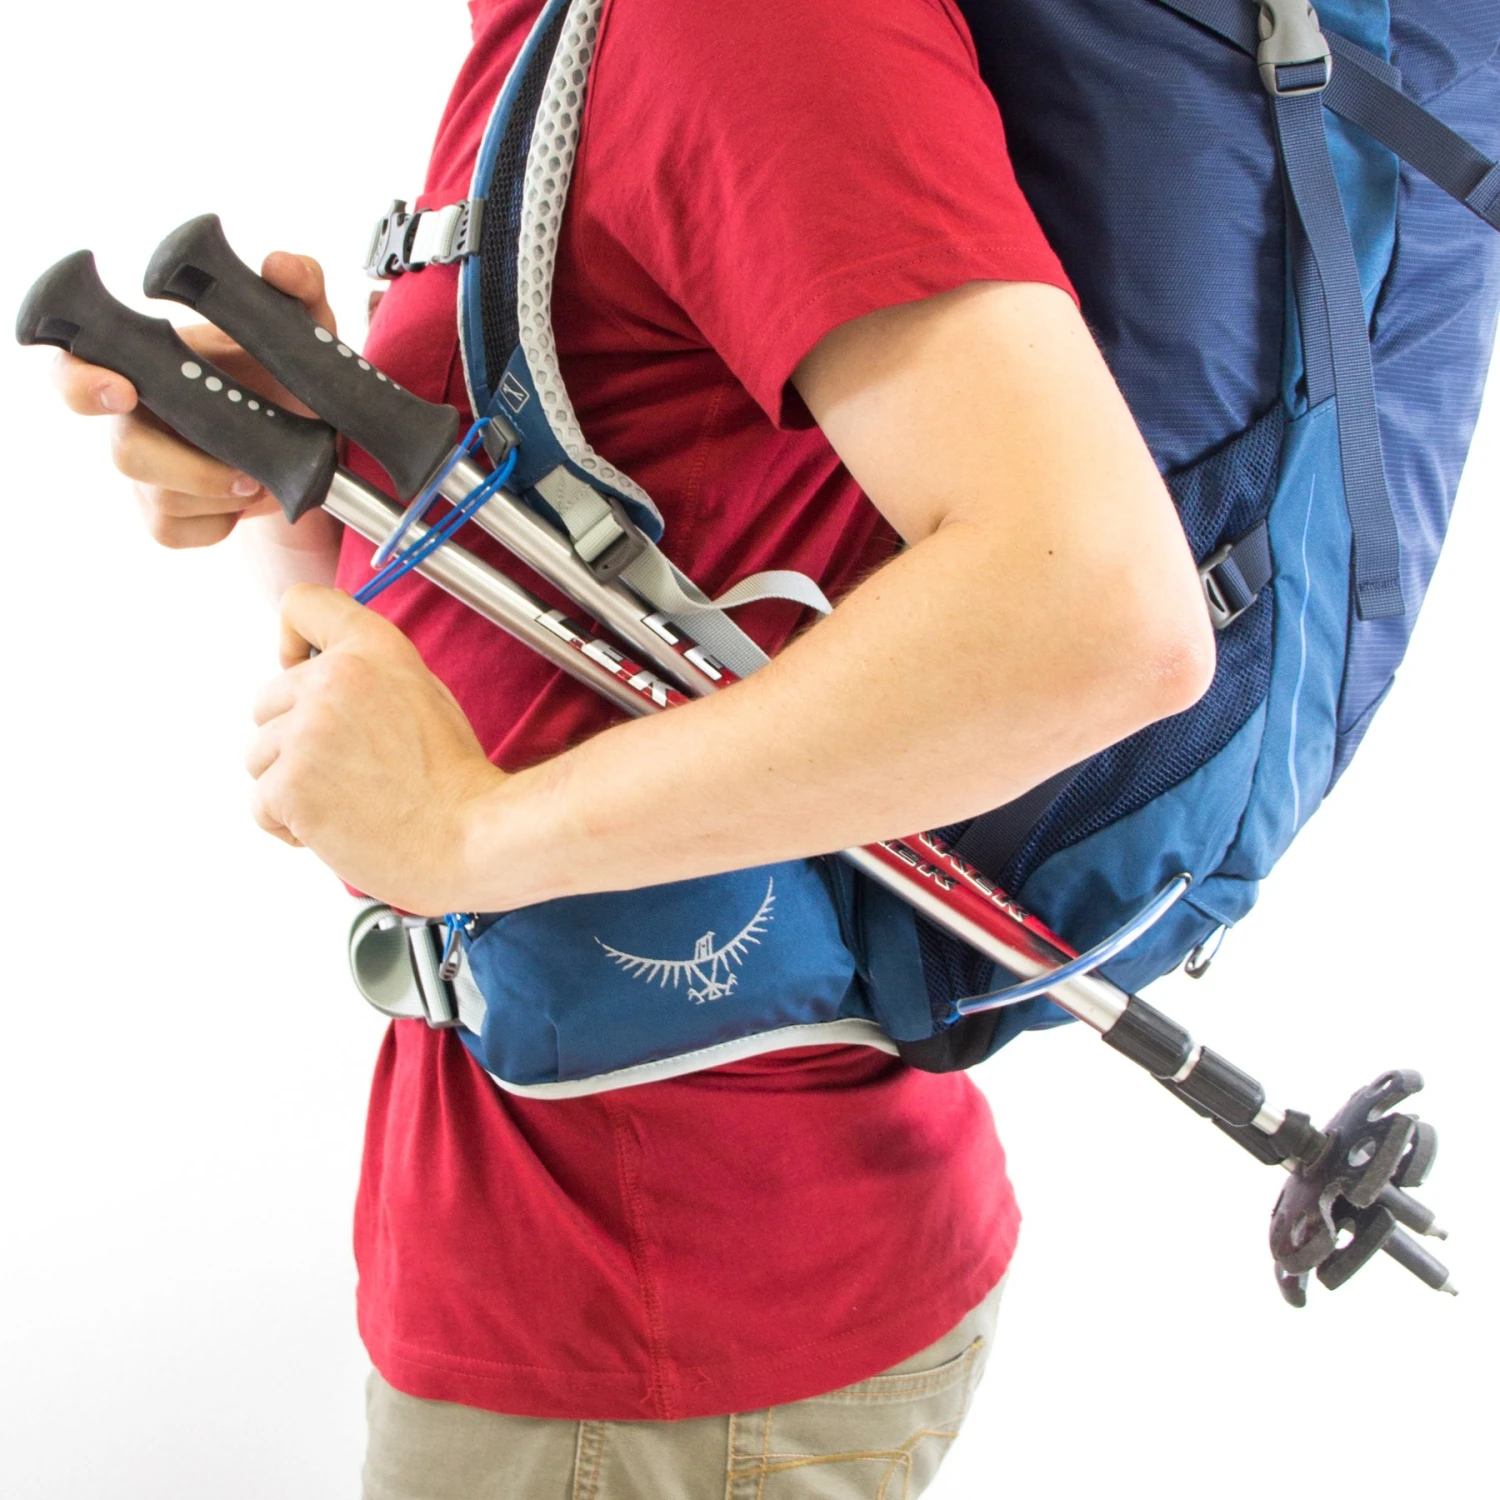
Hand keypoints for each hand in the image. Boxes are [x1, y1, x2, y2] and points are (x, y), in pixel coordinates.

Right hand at [49, 252, 339, 549]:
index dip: (81, 382)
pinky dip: (221, 522)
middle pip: (125, 453)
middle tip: (239, 472)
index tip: (118, 390)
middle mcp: (133, 417)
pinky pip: (177, 532)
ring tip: (264, 473)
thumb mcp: (304, 326)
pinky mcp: (164, 514)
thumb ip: (299, 286)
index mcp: (143, 362)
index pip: (75, 365)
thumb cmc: (284, 370)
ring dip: (224, 493)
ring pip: (163, 498)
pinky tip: (248, 497)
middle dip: (179, 467)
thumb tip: (282, 266)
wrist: (308, 437)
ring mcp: (146, 469)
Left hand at [246, 585, 506, 913]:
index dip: (294, 639)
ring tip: (346, 801)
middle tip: (347, 768)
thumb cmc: (454, 779)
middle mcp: (332, 681)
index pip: (302, 603)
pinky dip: (289, 824)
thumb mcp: (423, 695)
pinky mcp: (288, 784)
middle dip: (295, 737)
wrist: (470, 836)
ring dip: (291, 783)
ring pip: (259, 756)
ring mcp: (305, 733)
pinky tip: (336, 827)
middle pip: (268, 701)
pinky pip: (261, 805)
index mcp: (372, 651)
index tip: (300, 667)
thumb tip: (325, 674)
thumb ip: (370, 674)